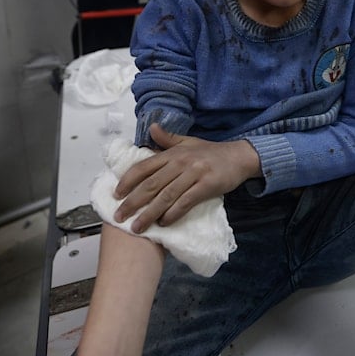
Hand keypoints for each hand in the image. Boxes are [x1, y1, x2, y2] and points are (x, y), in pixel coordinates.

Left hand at [113, 124, 260, 233]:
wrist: (239, 157)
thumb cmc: (211, 153)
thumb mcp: (189, 142)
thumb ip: (168, 139)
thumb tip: (151, 128)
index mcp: (173, 153)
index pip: (144, 167)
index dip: (127, 181)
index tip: (115, 195)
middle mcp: (181, 162)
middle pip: (151, 185)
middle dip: (132, 202)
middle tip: (119, 217)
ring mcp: (194, 174)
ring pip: (165, 196)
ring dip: (149, 214)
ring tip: (138, 227)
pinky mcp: (206, 186)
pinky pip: (185, 202)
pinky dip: (173, 214)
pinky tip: (164, 223)